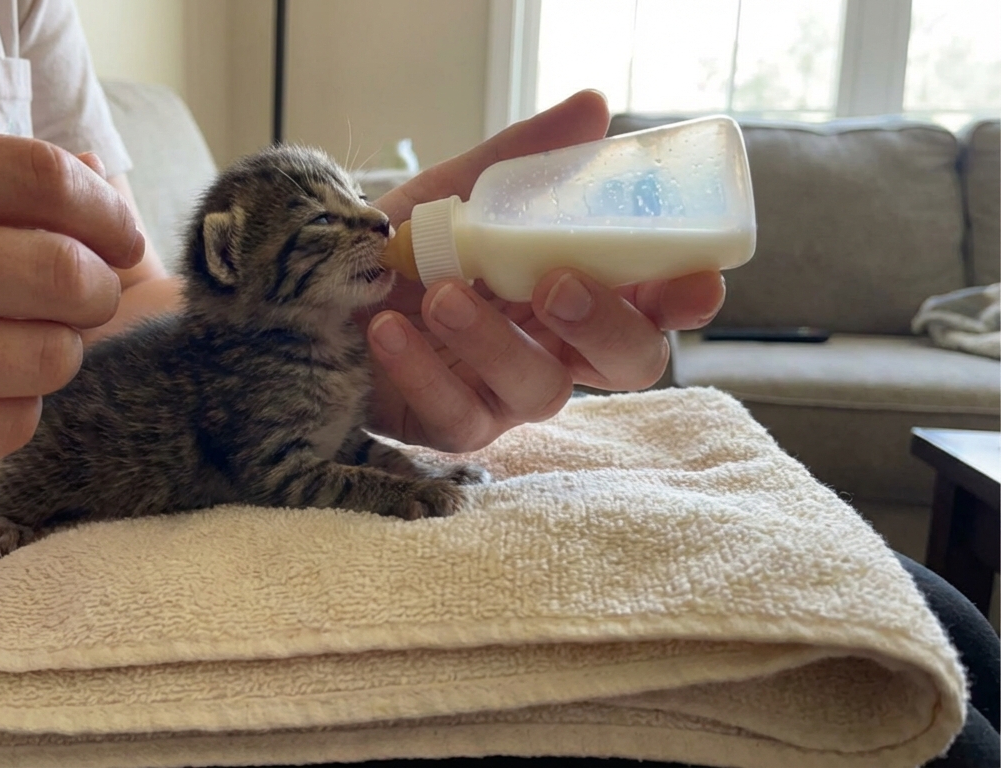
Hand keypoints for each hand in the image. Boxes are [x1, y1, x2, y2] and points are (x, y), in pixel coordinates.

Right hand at [0, 127, 143, 541]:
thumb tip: (96, 186)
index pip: (35, 176)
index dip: (104, 211)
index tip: (116, 236)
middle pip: (60, 274)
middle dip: (95, 290)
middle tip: (77, 299)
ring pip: (47, 358)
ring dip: (53, 353)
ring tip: (6, 344)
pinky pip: (10, 424)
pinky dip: (11, 406)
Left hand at [363, 90, 725, 451]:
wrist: (318, 285)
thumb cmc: (405, 244)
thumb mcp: (458, 191)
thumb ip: (524, 159)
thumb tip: (592, 108)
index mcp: (577, 289)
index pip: (655, 303)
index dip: (684, 299)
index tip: (694, 282)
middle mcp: (556, 347)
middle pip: (627, 361)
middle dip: (606, 326)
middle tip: (557, 284)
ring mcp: (506, 393)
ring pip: (540, 390)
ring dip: (492, 341)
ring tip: (439, 293)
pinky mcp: (448, 424)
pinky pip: (456, 416)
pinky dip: (422, 370)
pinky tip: (387, 328)